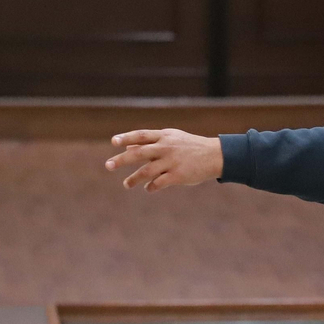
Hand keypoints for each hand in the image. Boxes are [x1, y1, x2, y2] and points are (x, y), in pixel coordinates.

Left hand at [105, 128, 222, 191]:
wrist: (215, 156)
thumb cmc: (190, 147)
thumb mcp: (172, 139)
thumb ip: (151, 142)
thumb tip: (128, 146)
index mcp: (164, 136)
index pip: (142, 135)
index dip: (126, 138)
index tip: (114, 142)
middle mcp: (166, 147)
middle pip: (139, 152)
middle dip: (122, 159)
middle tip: (108, 165)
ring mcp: (172, 161)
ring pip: (147, 171)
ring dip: (134, 179)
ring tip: (126, 184)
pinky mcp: (178, 175)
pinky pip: (159, 183)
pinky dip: (151, 186)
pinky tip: (148, 188)